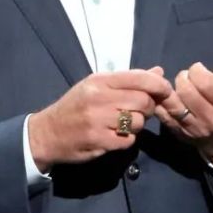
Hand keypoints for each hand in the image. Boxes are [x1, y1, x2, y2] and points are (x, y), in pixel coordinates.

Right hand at [28, 67, 171, 171]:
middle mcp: (99, 97)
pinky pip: (128, 141)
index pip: (140, 77)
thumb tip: (158, 71)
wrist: (47, 132)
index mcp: (100, 80)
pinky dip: (126, 140)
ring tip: (123, 124)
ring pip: (138, 122)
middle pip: (143, 101)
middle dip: (147, 108)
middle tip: (139, 112)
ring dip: (136, 126)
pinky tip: (114, 136)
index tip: (166, 92)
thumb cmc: (75, 107)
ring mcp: (97, 119)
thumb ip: (129, 80)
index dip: (159, 85)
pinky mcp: (98, 140)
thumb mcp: (97, 87)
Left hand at [155, 63, 212, 158]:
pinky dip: (160, 101)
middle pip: (186, 92)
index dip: (198, 70)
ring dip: (170, 89)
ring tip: (178, 86)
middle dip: (183, 77)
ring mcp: (193, 128)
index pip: (207, 83)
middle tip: (187, 77)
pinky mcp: (178, 132)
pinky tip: (166, 94)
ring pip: (173, 104)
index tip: (198, 69)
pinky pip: (163, 114)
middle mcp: (211, 120)